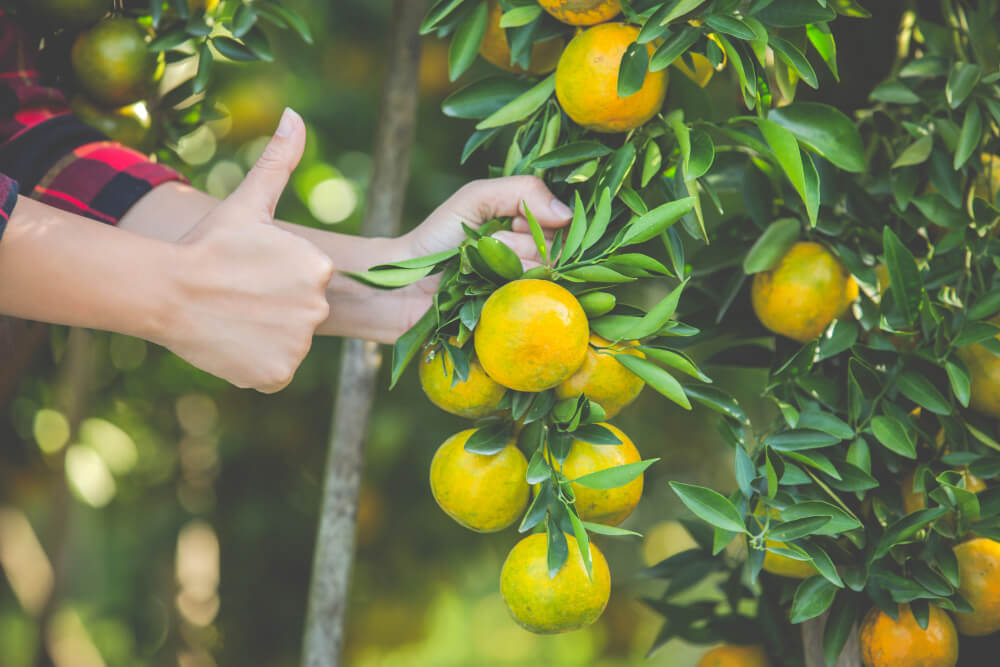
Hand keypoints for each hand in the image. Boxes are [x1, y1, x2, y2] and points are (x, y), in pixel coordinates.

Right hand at [159, 109, 334, 392]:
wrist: (164, 291)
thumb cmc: (207, 245)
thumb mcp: (248, 202)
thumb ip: (279, 162)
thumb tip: (294, 116)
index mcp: (319, 265)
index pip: (308, 279)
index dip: (275, 277)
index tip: (249, 272)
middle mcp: (318, 306)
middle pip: (300, 312)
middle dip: (273, 307)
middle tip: (238, 296)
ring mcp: (299, 343)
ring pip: (288, 341)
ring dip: (265, 335)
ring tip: (233, 318)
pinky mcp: (278, 374)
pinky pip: (274, 371)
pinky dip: (256, 363)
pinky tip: (232, 342)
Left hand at [388, 176, 573, 337]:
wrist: (406, 286)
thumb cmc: (438, 238)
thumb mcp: (475, 199)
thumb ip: (522, 191)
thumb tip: (567, 212)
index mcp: (531, 230)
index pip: (564, 222)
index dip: (539, 220)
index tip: (513, 222)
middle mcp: (536, 261)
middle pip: (556, 249)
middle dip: (519, 243)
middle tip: (489, 244)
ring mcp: (528, 291)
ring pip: (545, 274)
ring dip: (509, 265)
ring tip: (479, 268)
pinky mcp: (518, 318)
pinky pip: (532, 301)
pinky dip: (508, 290)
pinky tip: (485, 288)